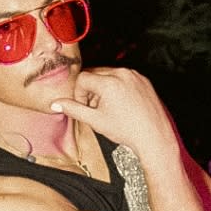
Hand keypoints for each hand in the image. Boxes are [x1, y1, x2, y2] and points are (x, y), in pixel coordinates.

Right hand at [51, 68, 173, 152]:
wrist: (154, 137)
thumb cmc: (127, 130)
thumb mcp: (95, 121)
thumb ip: (73, 109)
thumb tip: (55, 104)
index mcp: (109, 82)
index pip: (83, 78)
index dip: (79, 93)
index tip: (85, 106)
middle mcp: (122, 74)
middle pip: (95, 74)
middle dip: (91, 90)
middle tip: (96, 109)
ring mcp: (134, 76)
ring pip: (109, 75)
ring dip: (103, 88)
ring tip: (109, 108)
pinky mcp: (143, 80)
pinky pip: (124, 78)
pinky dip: (118, 88)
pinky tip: (121, 106)